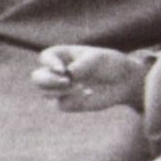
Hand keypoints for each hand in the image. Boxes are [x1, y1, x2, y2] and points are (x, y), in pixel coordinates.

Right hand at [31, 44, 146, 112]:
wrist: (123, 81)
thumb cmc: (109, 64)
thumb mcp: (97, 59)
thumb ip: (82, 65)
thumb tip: (69, 75)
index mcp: (61, 55)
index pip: (45, 58)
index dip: (49, 64)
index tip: (63, 70)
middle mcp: (57, 72)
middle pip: (37, 78)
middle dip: (48, 81)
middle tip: (66, 81)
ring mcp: (61, 89)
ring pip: (46, 93)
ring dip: (61, 91)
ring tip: (81, 86)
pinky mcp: (68, 103)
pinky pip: (61, 105)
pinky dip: (73, 100)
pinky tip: (89, 94)